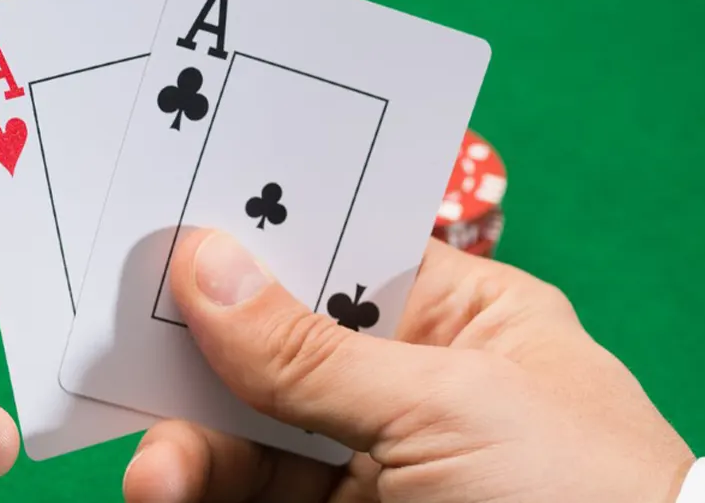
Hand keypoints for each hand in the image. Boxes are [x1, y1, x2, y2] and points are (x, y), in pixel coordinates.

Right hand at [122, 230, 695, 502]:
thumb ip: (313, 350)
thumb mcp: (450, 406)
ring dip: (186, 446)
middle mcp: (409, 393)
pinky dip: (196, 491)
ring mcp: (369, 473)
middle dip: (195, 356)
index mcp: (466, 324)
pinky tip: (166, 491)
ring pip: (241, 438)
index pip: (337, 257)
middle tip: (124, 357)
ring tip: (154, 476)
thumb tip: (206, 261)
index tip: (162, 229)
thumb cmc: (581, 499)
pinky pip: (243, 498)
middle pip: (269, 350)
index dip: (253, 242)